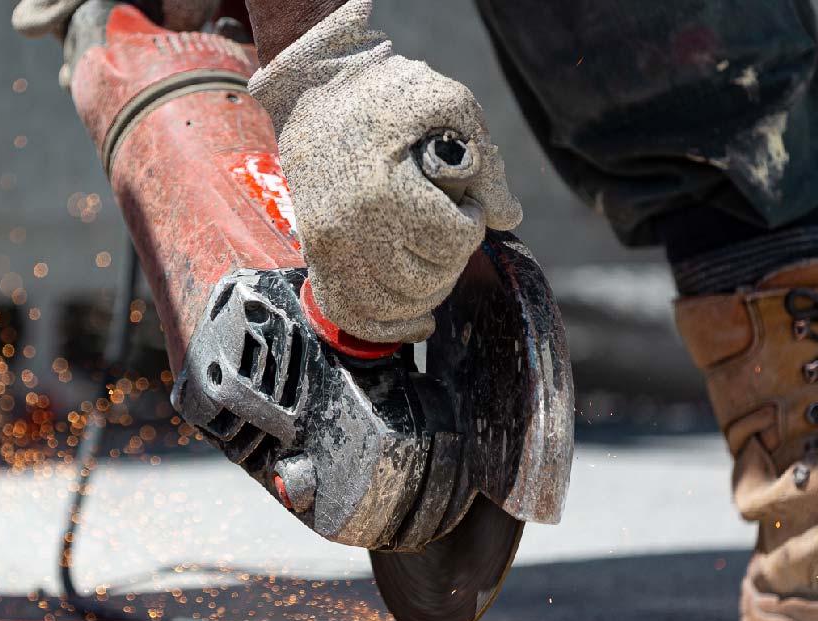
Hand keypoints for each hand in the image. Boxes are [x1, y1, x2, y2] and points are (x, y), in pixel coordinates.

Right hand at [249, 0, 520, 343]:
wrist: (314, 90)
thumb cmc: (386, 93)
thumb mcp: (451, 106)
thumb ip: (486, 167)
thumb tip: (507, 218)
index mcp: (383, 190)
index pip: (450, 241)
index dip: (471, 224)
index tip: (465, 204)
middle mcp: (348, 228)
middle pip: (423, 280)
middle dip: (450, 259)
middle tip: (448, 228)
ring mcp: (326, 246)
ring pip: (389, 305)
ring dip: (425, 293)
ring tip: (433, 261)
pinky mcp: (314, 254)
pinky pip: (347, 312)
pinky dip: (384, 327)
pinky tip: (418, 323)